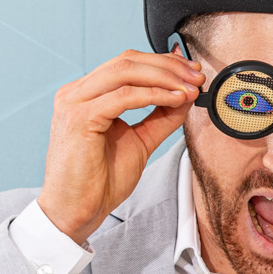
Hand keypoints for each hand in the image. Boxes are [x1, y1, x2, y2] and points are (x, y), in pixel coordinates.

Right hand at [39, 52, 202, 243]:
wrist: (76, 212)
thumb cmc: (99, 182)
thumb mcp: (139, 142)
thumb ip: (160, 118)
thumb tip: (186, 95)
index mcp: (86, 94)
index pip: (127, 64)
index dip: (163, 63)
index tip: (192, 72)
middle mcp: (76, 93)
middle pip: (127, 61)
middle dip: (168, 66)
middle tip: (197, 76)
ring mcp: (75, 102)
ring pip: (125, 72)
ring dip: (165, 77)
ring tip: (191, 88)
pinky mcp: (80, 117)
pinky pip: (123, 96)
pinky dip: (154, 95)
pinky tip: (175, 99)